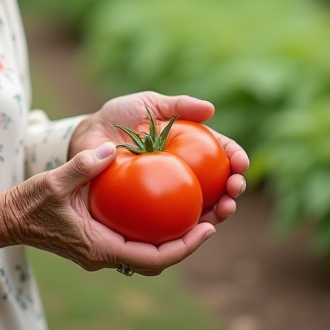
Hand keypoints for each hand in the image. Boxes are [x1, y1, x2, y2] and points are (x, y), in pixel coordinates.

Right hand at [6, 142, 214, 274]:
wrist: (8, 220)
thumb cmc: (28, 203)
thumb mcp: (53, 182)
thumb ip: (82, 166)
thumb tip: (111, 149)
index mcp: (100, 248)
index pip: (152, 258)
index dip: (184, 247)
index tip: (208, 229)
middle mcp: (106, 255)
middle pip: (158, 258)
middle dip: (188, 242)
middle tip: (214, 217)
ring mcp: (104, 249)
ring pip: (149, 250)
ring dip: (174, 235)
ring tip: (200, 210)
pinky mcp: (100, 239)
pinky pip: (136, 238)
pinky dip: (154, 226)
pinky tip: (167, 201)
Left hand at [68, 91, 248, 223]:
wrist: (89, 137)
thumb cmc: (119, 116)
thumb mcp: (148, 104)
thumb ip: (178, 105)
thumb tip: (210, 109)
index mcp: (191, 145)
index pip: (221, 152)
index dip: (236, 158)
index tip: (240, 164)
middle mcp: (186, 170)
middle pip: (220, 182)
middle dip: (235, 188)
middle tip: (235, 189)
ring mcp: (172, 192)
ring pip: (204, 205)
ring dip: (221, 211)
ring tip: (225, 210)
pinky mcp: (153, 210)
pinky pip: (175, 221)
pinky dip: (188, 226)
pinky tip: (195, 227)